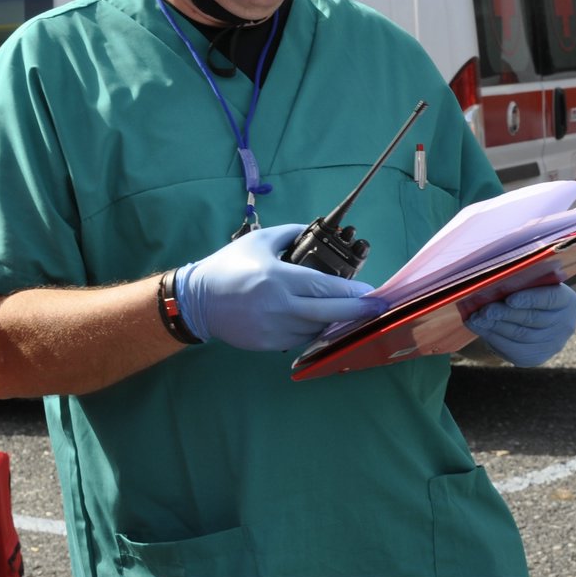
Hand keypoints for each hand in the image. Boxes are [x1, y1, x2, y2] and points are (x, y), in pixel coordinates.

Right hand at [173, 224, 384, 351]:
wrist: (198, 299)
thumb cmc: (229, 266)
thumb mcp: (260, 241)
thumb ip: (290, 234)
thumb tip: (315, 233)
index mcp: (279, 278)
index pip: (325, 288)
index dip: (353, 292)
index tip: (372, 291)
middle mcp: (279, 306)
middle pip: (329, 313)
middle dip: (358, 311)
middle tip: (377, 308)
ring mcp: (274, 328)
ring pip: (316, 329)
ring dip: (334, 321)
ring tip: (348, 312)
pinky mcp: (268, 343)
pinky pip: (300, 338)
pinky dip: (313, 330)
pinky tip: (321, 321)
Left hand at [465, 283, 575, 366]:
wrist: (532, 319)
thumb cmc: (527, 293)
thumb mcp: (530, 284)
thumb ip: (519, 283)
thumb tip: (492, 284)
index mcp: (567, 300)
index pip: (549, 299)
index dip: (529, 299)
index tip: (509, 299)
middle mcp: (565, 324)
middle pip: (532, 319)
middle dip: (505, 314)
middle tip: (484, 310)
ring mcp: (553, 344)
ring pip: (521, 336)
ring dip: (495, 327)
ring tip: (476, 318)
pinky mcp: (536, 358)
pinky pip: (513, 350)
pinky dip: (494, 338)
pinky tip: (480, 328)